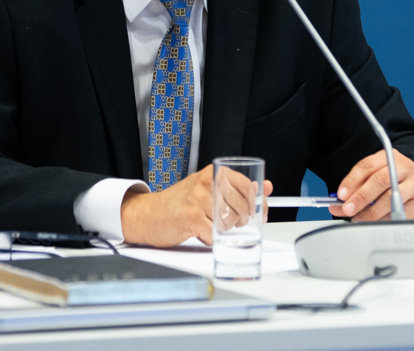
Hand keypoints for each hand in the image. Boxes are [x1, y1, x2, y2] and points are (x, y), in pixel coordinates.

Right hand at [120, 166, 273, 246]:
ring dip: (226, 229)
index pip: (246, 185)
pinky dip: (211, 239)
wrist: (148, 214)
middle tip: (236, 223)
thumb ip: (236, 186)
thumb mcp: (208, 187)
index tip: (258, 211)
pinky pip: (214, 235)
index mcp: (212, 173)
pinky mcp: (191, 219)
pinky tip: (203, 233)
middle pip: (241, 205)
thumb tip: (265, 186)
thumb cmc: (179, 202)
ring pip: (229, 221)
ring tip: (215, 226)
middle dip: (243, 219)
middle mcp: (206, 183)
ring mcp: (198, 201)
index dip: (256, 202)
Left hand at [329, 149, 413, 221]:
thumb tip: (336, 205)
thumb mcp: (373, 182)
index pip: (367, 165)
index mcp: (388, 157)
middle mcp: (403, 167)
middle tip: (348, 209)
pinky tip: (376, 222)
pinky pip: (399, 213)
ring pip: (390, 197)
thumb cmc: (393, 187)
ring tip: (359, 218)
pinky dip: (384, 219)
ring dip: (371, 211)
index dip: (352, 180)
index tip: (341, 195)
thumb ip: (355, 191)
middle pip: (380, 180)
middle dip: (361, 196)